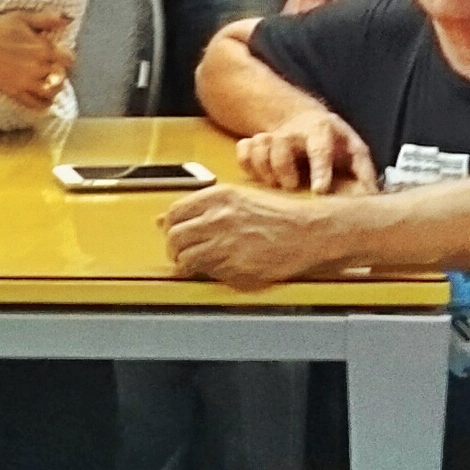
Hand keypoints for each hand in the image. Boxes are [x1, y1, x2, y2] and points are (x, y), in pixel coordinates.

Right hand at [0, 9, 73, 106]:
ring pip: (52, 92)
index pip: (69, 59)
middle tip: (52, 69)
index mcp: (42, 48)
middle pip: (62, 77)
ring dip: (54, 88)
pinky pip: (37, 105)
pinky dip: (43, 103)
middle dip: (60, 73)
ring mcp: (26, 82)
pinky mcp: (15, 92)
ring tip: (48, 82)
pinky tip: (41, 96)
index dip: (65, 58)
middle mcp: (38, 67)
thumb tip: (67, 20)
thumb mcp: (21, 18)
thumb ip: (46, 19)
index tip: (58, 56)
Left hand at [159, 184, 337, 291]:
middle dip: (173, 248)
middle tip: (180, 253)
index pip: (174, 212)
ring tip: (196, 264)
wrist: (307, 231)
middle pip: (175, 237)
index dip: (169, 227)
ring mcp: (226, 241)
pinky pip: (207, 271)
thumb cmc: (278, 214)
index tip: (173, 233)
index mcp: (218, 196)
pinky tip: (217, 267)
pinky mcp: (235, 264)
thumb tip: (162, 219)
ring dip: (186, 263)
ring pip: (186, 258)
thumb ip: (201, 207)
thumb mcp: (238, 198)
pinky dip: (206, 272)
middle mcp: (218, 217)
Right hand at [238, 108, 374, 194]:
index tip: (319, 190)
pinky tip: (258, 176)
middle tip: (291, 187)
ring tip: (275, 184)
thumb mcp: (353, 148)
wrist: (303, 119)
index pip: (319, 147)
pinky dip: (246, 162)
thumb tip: (373, 194)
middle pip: (281, 143)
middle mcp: (294, 131)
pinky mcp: (256, 142)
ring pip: (260, 145)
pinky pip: (243, 149)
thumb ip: (363, 169)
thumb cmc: (332, 142)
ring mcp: (272, 135)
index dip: (319, 168)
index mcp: (322, 131)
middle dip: (283, 168)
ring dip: (264, 168)